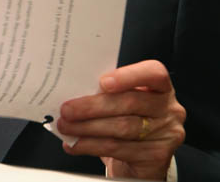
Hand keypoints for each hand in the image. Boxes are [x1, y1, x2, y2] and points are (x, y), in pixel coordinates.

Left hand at [56, 60, 184, 179]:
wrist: (139, 160)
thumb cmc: (125, 121)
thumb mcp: (120, 101)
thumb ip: (105, 92)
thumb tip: (71, 91)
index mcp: (160, 87)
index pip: (153, 73)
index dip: (129, 76)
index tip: (103, 82)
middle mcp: (169, 109)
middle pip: (130, 103)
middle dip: (92, 106)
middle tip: (66, 110)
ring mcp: (167, 134)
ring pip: (122, 127)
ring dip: (87, 127)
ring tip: (65, 127)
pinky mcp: (157, 157)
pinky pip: (119, 149)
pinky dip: (91, 146)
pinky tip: (75, 144)